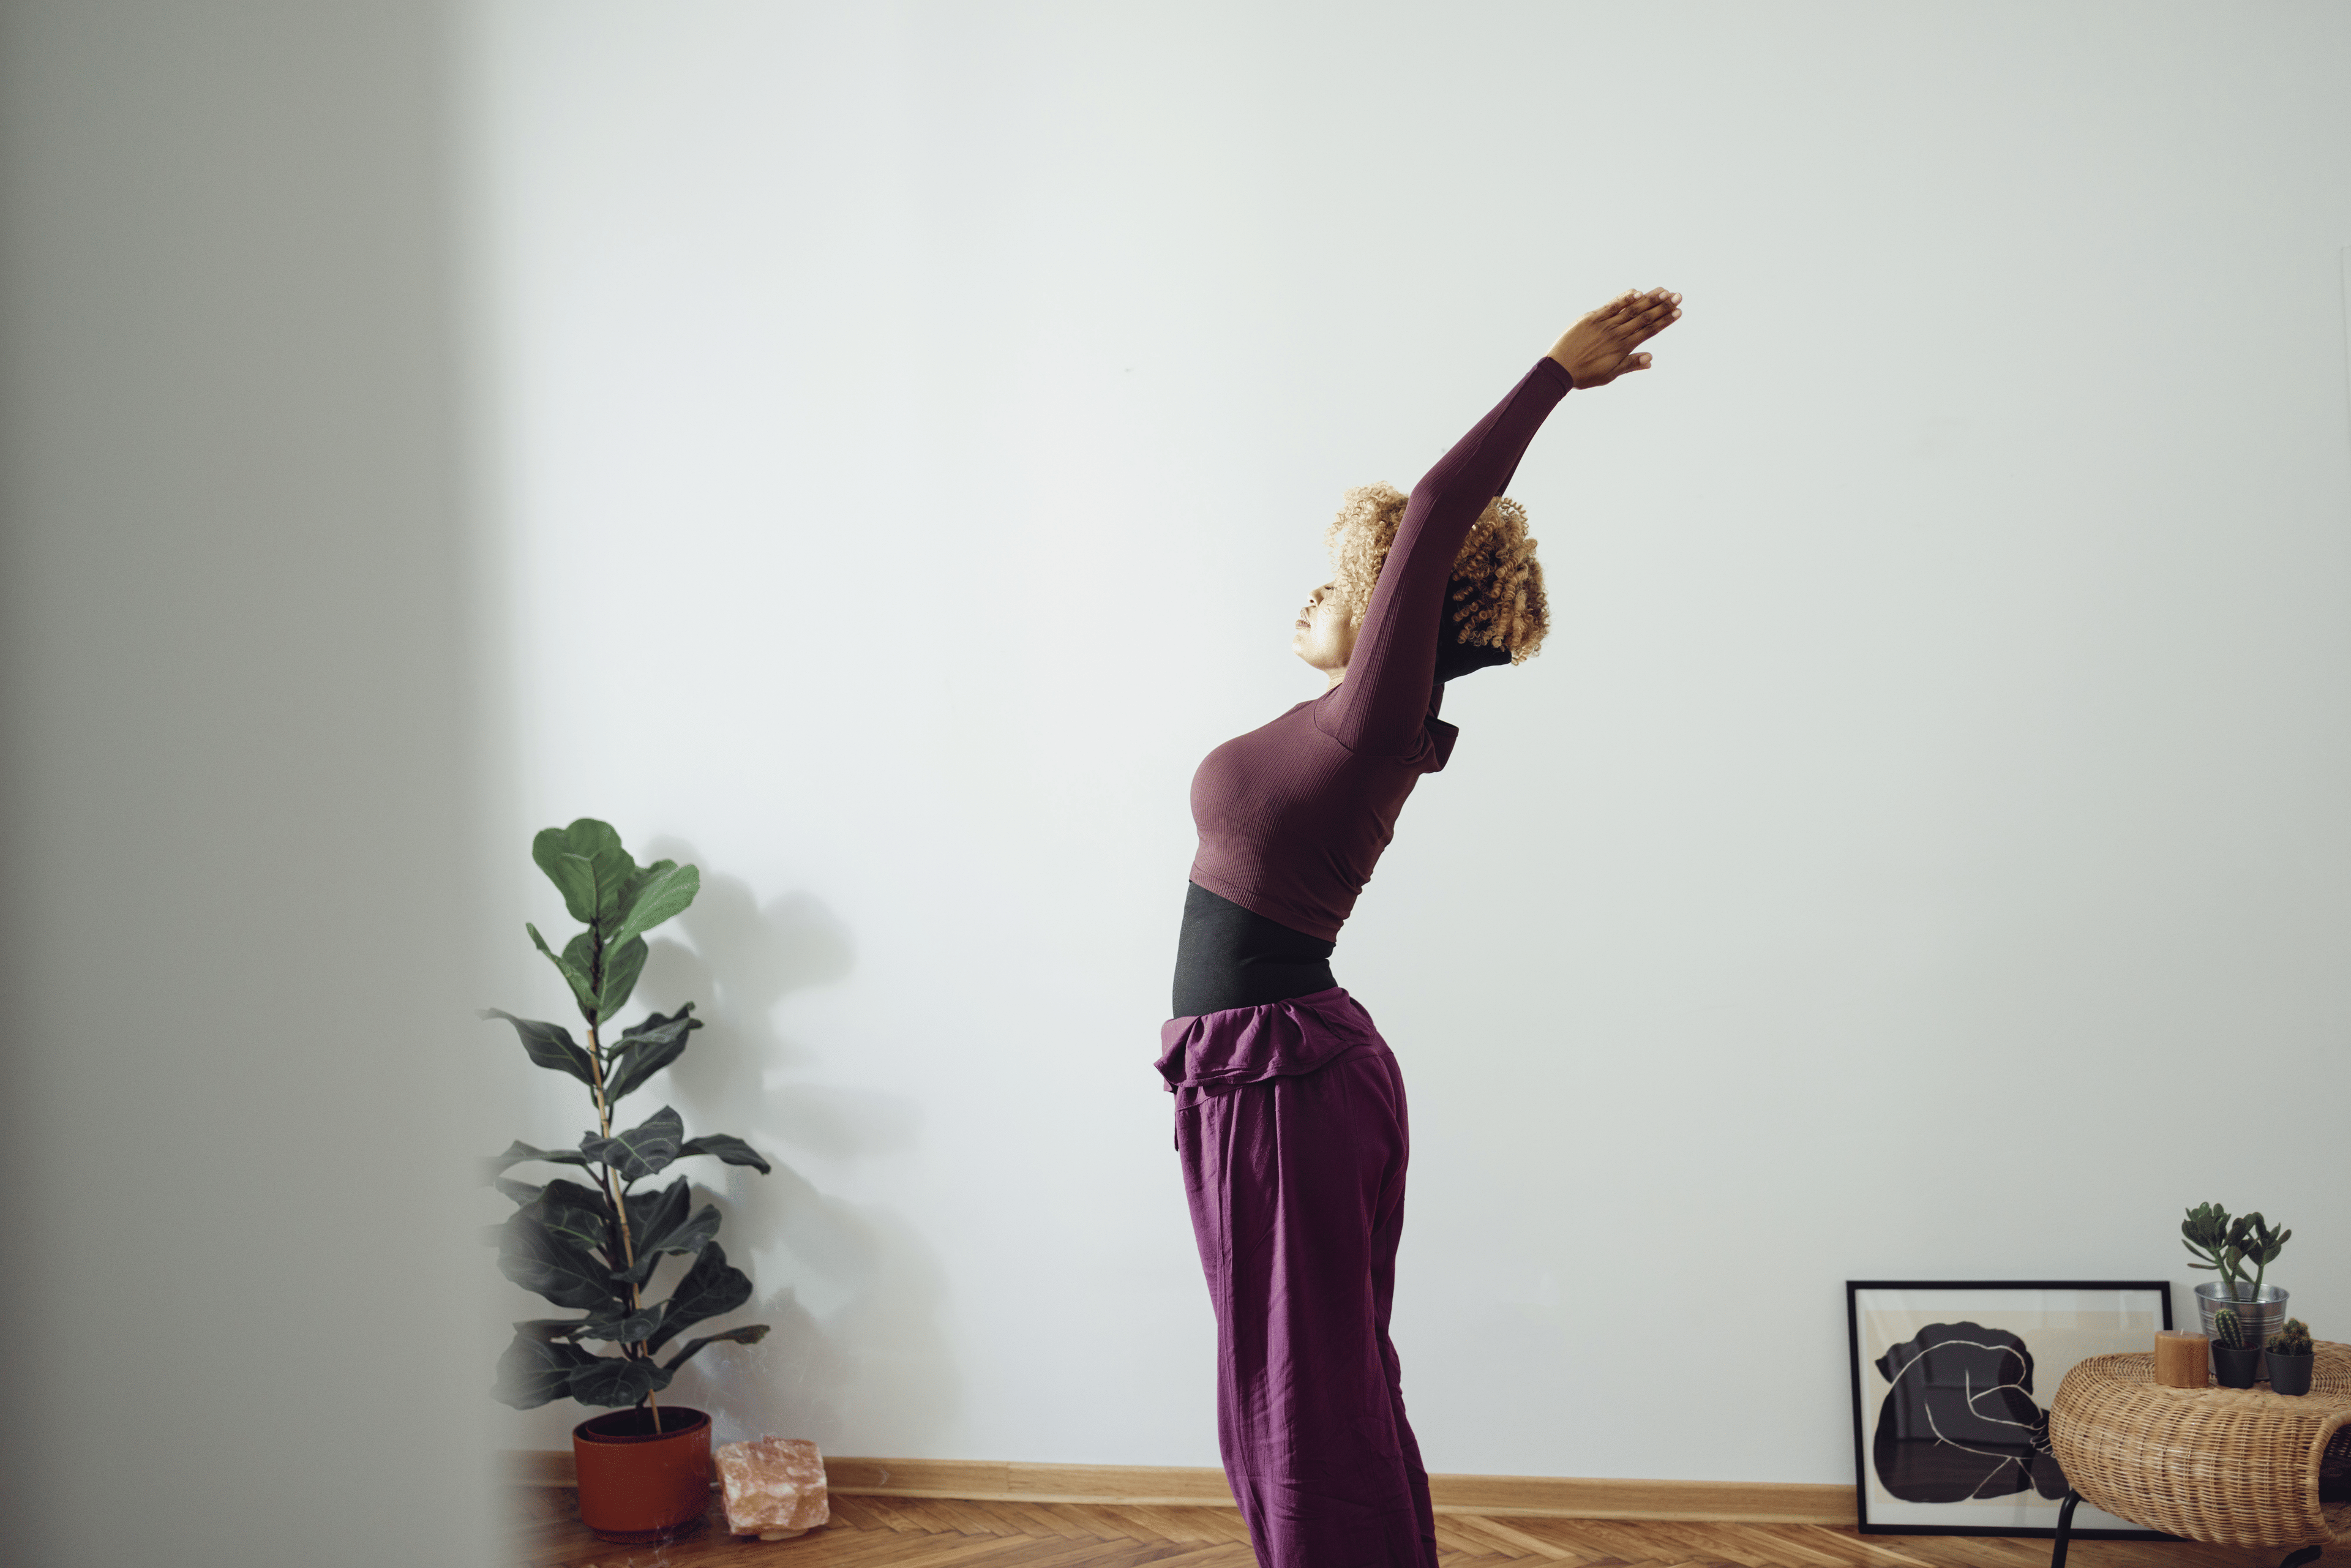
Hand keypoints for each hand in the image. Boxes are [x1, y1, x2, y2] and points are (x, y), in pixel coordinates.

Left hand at [1548, 288, 1680, 387]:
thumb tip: (1651, 359)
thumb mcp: (1609, 374)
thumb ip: (1630, 365)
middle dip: (1663, 306)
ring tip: (1664, 291)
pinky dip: (1624, 299)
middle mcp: (1616, 334)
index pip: (1649, 331)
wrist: (1559, 369)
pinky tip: (1637, 292)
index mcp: (1623, 348)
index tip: (1678, 312)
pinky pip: (1611, 306)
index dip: (1664, 321)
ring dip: (1648, 299)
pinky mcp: (1591, 318)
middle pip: (1644, 317)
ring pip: (1631, 309)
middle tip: (1678, 296)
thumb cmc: (1584, 375)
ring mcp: (1604, 324)